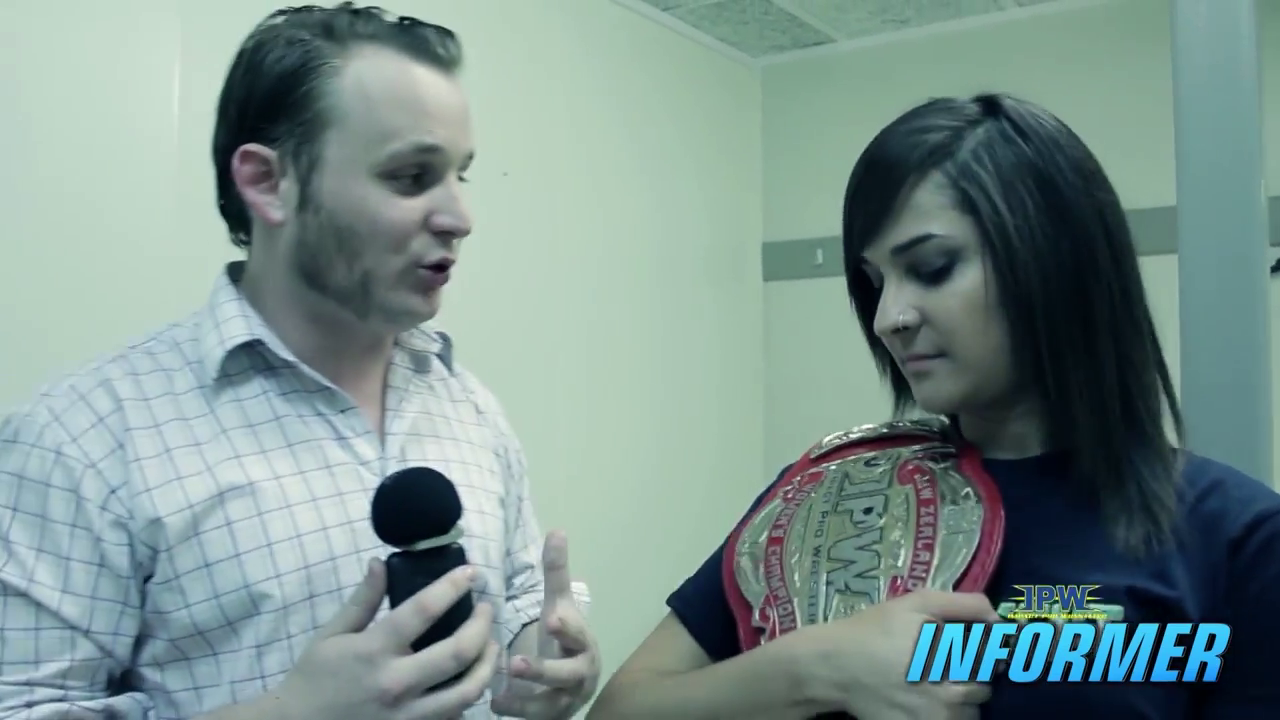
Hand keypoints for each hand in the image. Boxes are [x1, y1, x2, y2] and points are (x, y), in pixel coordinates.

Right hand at [270, 559, 499, 719]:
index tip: (471, 571)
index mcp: (374, 651)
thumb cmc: (314, 678)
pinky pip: (454, 716)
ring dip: (487, 664)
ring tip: (491, 645)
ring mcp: (408, 714)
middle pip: (459, 652)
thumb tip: (380, 563)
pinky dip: (469, 697)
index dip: (452, 586)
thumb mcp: (332, 634)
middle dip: (482, 625)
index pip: (423, 611)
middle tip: (487, 609)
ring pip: (467, 691)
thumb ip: (362, 600)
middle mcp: (396, 683)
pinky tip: (472, 679)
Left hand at [491, 531, 600, 718]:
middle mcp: (580, 674)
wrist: (574, 684)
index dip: (567, 629)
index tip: (551, 620)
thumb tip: (557, 530)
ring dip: (526, 701)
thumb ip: (557, 573)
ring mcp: (566, 700)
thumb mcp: (559, 605)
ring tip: (498, 694)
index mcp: (583, 643)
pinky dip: (516, 712)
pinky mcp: (551, 717)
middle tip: (516, 663)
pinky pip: (536, 719)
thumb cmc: (563, 639)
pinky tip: (495, 704)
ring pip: (550, 704)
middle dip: (544, 670)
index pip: (578, 635)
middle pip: (567, 675)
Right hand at [813, 590, 1000, 719]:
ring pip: (971, 713)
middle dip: (974, 676)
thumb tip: (999, 617)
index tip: (973, 647)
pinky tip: (925, 700)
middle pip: (985, 688)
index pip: (993, 658)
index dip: (989, 651)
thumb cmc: (874, 630)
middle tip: (948, 665)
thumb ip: (963, 604)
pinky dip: (944, 715)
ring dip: (963, 701)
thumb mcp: (916, 603)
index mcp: (951, 655)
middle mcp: (948, 691)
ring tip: (937, 686)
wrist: (833, 667)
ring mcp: (934, 717)